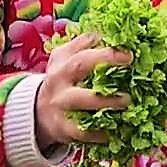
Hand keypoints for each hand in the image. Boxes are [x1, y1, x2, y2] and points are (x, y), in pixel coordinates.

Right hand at [35, 32, 132, 147]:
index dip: (103, 46)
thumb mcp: (65, 60)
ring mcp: (59, 103)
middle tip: (129, 61)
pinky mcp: (62, 127)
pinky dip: (98, 133)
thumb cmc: (62, 82)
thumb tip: (111, 34)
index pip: (81, 46)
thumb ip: (84, 46)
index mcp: (62, 61)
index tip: (127, 50)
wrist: (37, 112)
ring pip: (81, 99)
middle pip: (78, 64)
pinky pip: (81, 131)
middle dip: (104, 59)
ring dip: (106, 100)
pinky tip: (114, 132)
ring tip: (127, 100)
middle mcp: (59, 79)